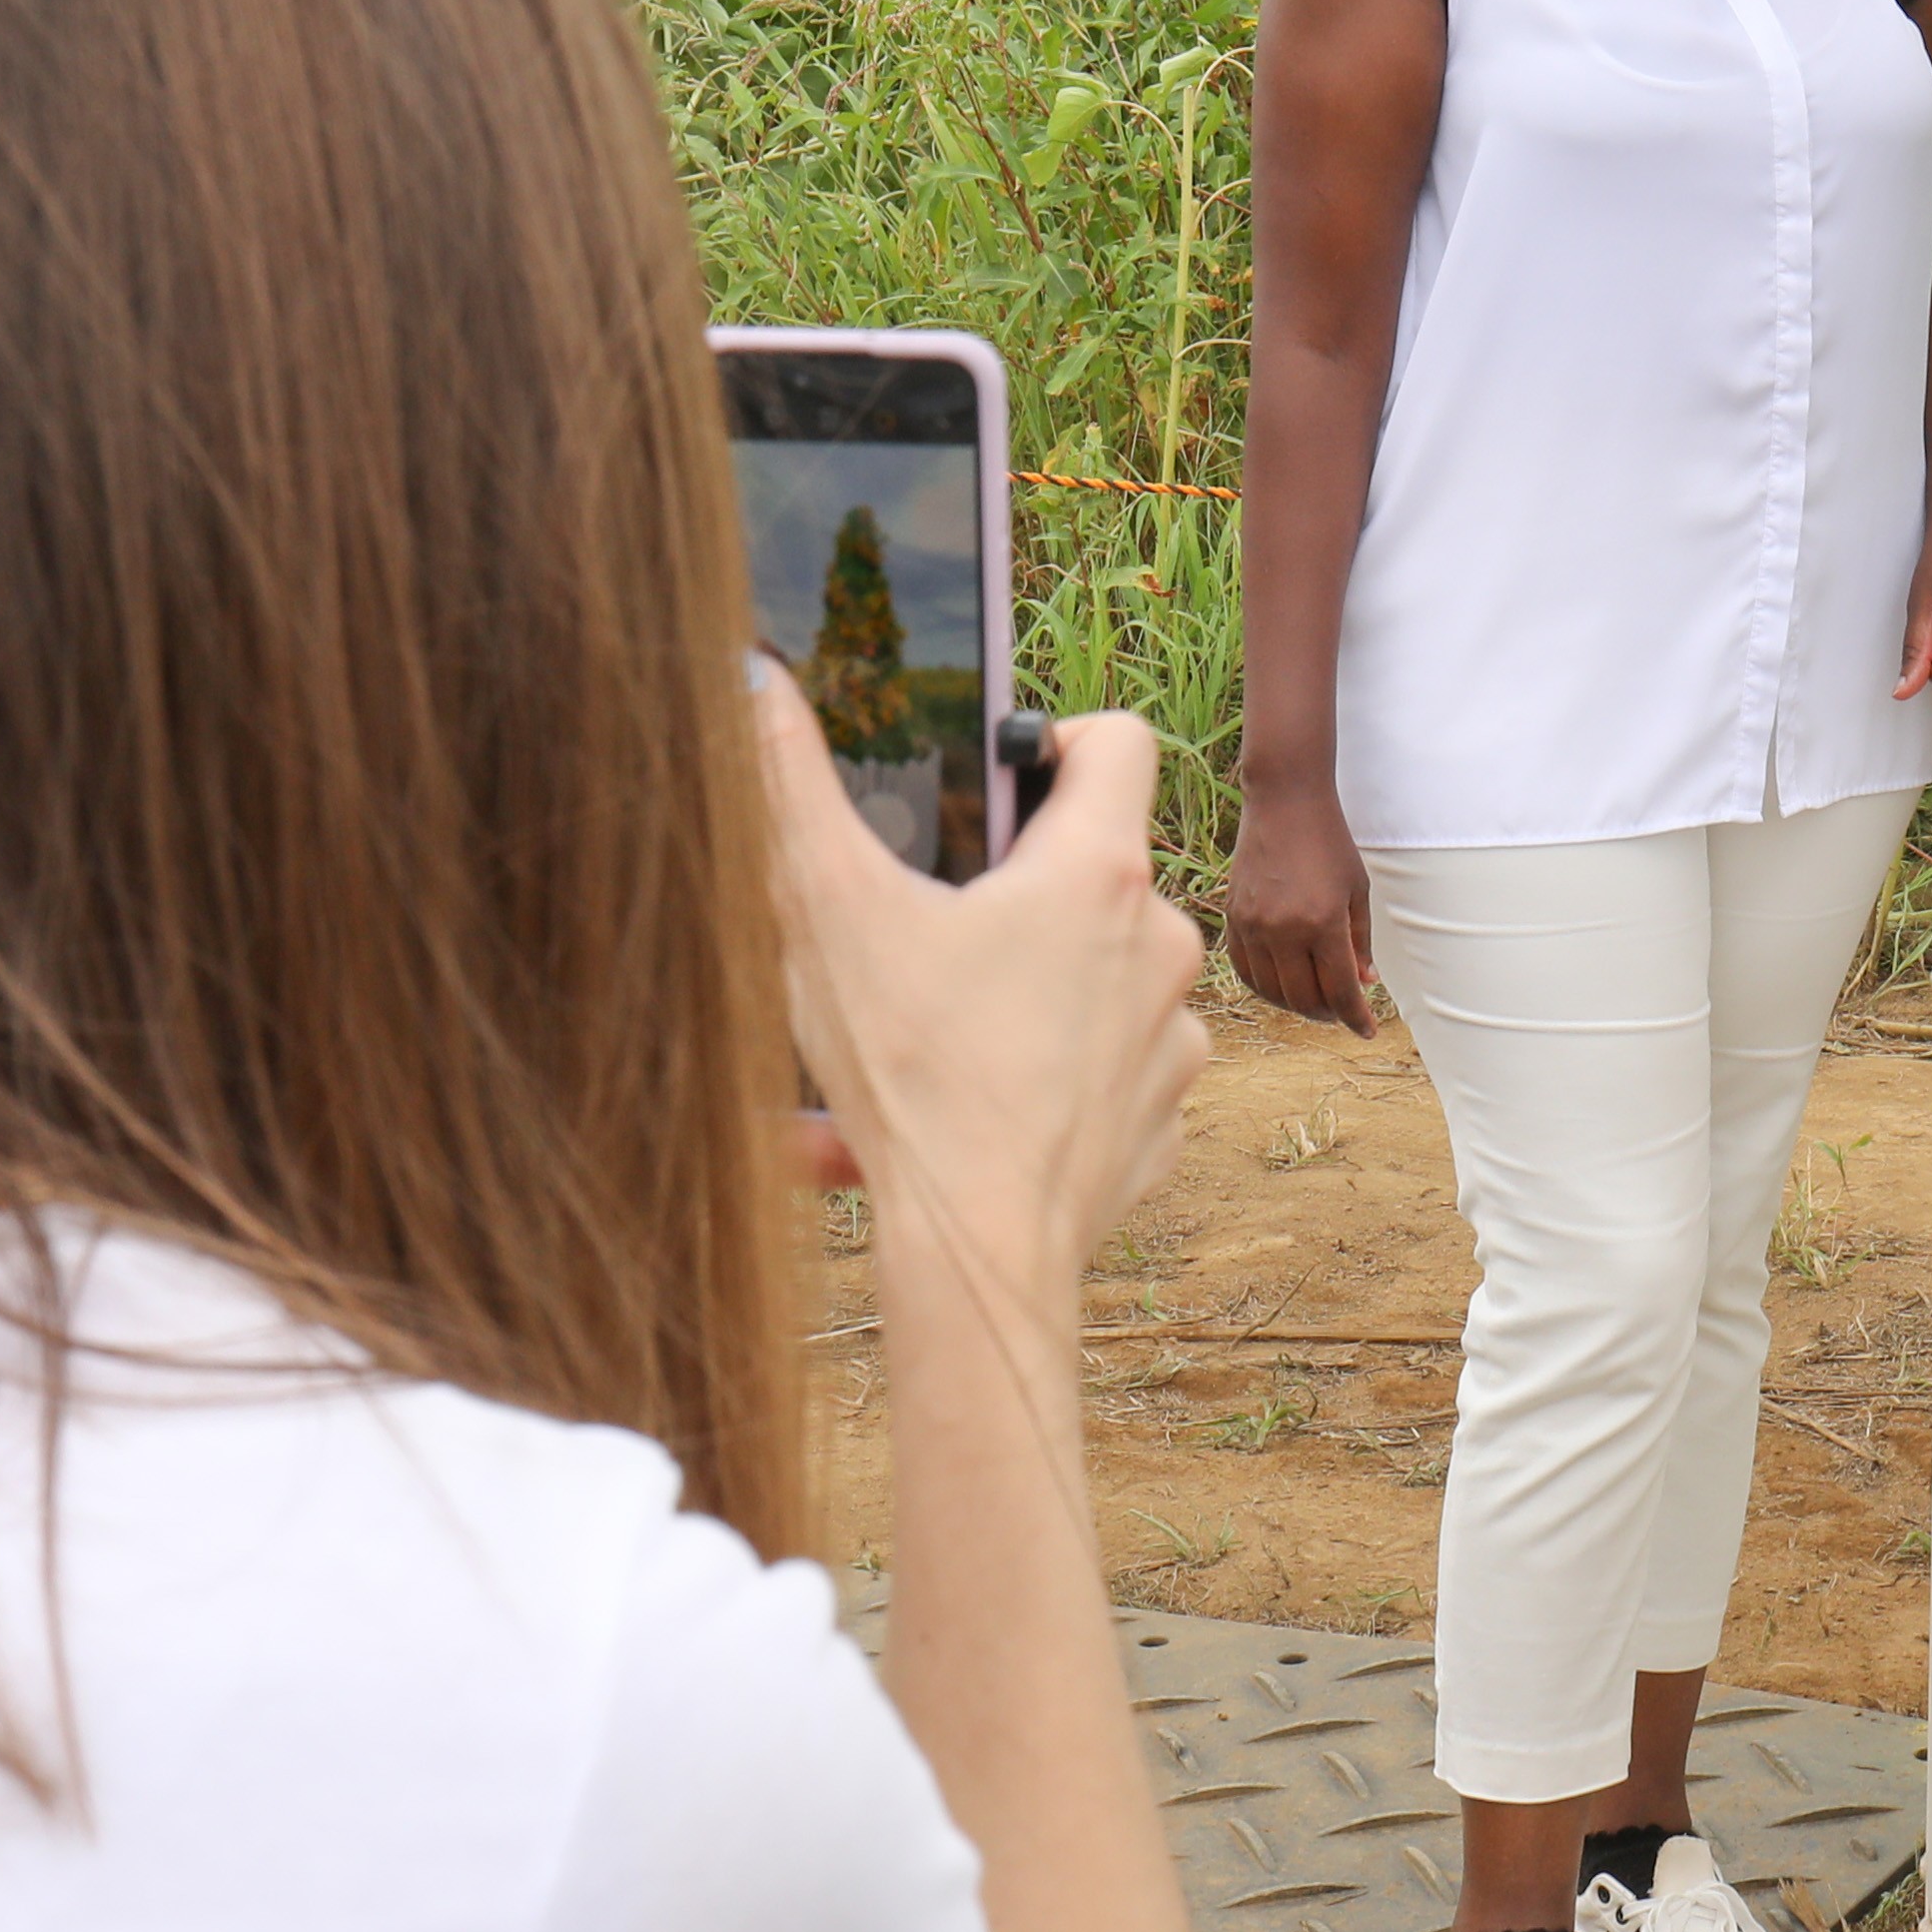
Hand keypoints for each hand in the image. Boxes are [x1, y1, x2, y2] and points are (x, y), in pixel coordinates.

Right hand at [756, 668, 1203, 1303]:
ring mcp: (1172, 1035)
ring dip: (1025, 991)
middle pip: (1098, 868)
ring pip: (1100, 974)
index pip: (1119, 740)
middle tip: (931, 931)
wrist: (978, 1251)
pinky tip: (970, 1104)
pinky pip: (1110, 1069)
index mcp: (1097, 873)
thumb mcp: (828, 913)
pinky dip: (1047, 1078)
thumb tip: (759, 681)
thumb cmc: (911, 1074)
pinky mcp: (1163, 1117)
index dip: (1058, 739)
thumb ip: (792, 786)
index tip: (999, 778)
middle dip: (1017, 888)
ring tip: (933, 1033)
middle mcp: (1161, 941)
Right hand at [1220, 775, 1373, 1034]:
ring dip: (1296, 1004)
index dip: (1356, 1017)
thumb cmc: (1330, 842)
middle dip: (1328, 1013)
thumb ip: (1359, 941)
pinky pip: (1245, 970)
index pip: (1339, 991)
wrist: (1284, 802)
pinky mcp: (1233, 917)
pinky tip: (1281, 985)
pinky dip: (1265, 986)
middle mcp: (1284, 930)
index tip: (1366, 1031)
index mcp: (1322, 922)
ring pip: (1272, 991)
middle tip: (1342, 1011)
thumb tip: (1363, 983)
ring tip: (1314, 1000)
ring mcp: (1253, 926)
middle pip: (1304, 999)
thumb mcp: (1357, 890)